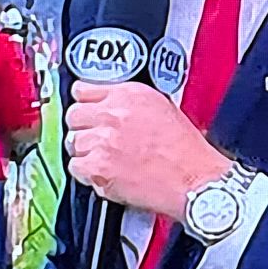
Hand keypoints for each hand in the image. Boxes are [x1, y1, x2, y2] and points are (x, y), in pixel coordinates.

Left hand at [65, 82, 231, 220]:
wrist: (194, 179)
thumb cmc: (186, 150)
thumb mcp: (162, 108)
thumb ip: (129, 103)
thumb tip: (108, 105)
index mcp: (129, 94)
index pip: (83, 90)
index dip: (85, 104)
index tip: (87, 111)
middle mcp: (113, 113)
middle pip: (73, 115)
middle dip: (83, 127)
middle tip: (96, 139)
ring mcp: (103, 140)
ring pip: (73, 142)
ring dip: (85, 151)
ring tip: (107, 159)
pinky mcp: (98, 166)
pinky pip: (75, 166)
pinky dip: (87, 173)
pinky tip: (106, 173)